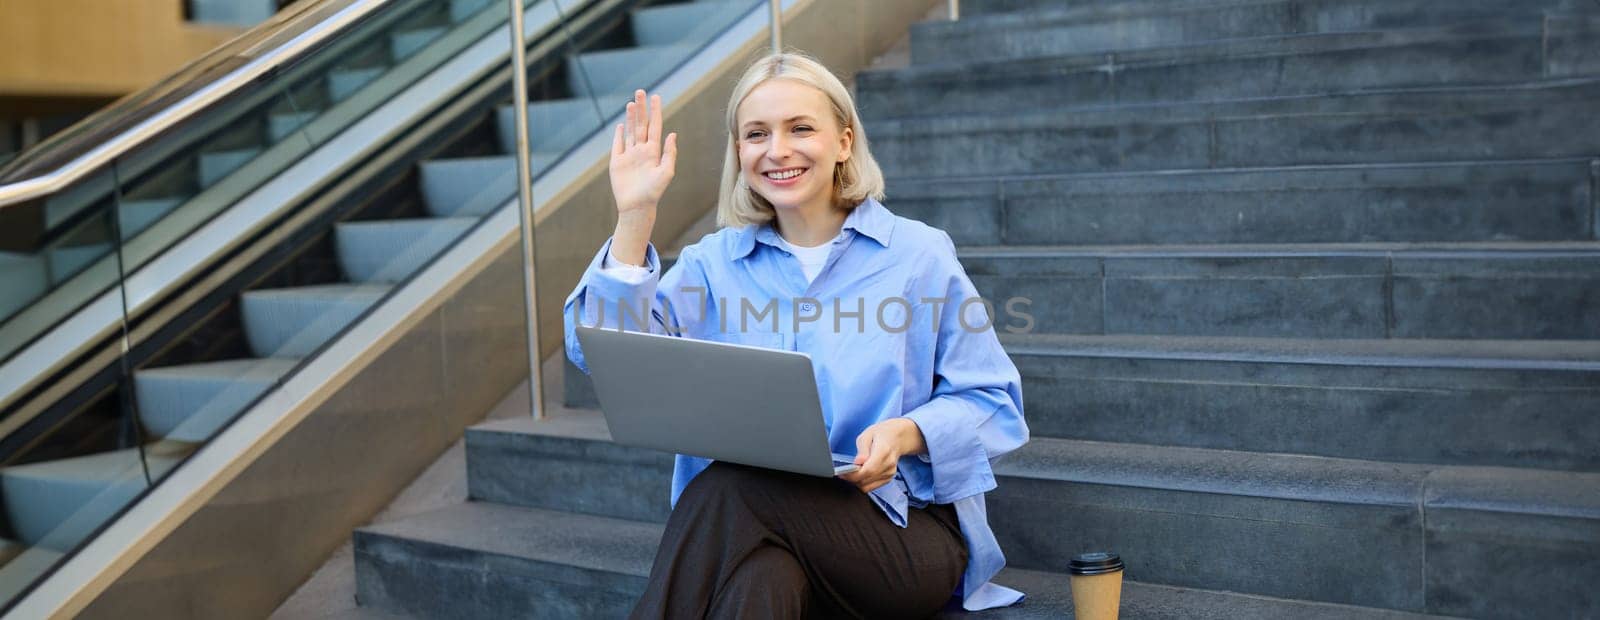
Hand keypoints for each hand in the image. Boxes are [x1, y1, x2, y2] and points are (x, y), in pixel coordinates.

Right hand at [609, 89, 677, 218]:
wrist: (637, 207)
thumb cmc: (654, 193)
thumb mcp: (666, 173)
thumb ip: (669, 153)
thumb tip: (673, 134)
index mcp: (653, 152)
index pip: (655, 126)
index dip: (655, 111)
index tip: (656, 97)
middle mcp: (641, 151)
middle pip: (641, 124)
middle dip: (641, 108)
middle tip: (640, 92)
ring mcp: (629, 155)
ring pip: (630, 131)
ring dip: (630, 118)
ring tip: (631, 103)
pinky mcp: (617, 162)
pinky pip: (617, 145)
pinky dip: (619, 134)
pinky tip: (620, 125)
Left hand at [838, 418, 926, 493]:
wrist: (897, 437)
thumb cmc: (881, 434)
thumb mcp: (867, 435)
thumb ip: (862, 450)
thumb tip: (857, 463)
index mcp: (884, 451)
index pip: (868, 470)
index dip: (853, 475)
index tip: (841, 473)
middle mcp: (889, 464)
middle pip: (866, 480)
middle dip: (852, 478)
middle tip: (843, 472)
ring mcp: (890, 473)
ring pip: (868, 486)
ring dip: (857, 481)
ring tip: (852, 471)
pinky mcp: (888, 478)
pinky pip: (871, 487)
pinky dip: (863, 483)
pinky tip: (860, 473)